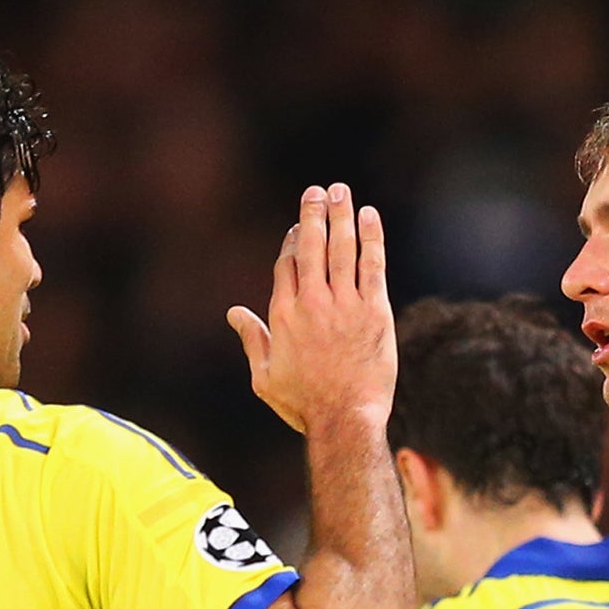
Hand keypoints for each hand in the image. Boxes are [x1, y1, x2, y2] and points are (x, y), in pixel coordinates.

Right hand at [227, 183, 394, 435]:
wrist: (344, 419)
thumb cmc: (303, 404)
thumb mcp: (264, 377)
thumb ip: (252, 339)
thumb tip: (234, 313)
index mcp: (282, 315)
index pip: (287, 264)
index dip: (293, 241)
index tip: (299, 227)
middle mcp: (312, 302)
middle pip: (312, 246)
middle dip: (314, 214)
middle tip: (318, 190)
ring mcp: (344, 304)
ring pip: (341, 248)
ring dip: (341, 215)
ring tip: (341, 191)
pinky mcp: (374, 311)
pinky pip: (371, 265)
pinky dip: (371, 238)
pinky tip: (369, 216)